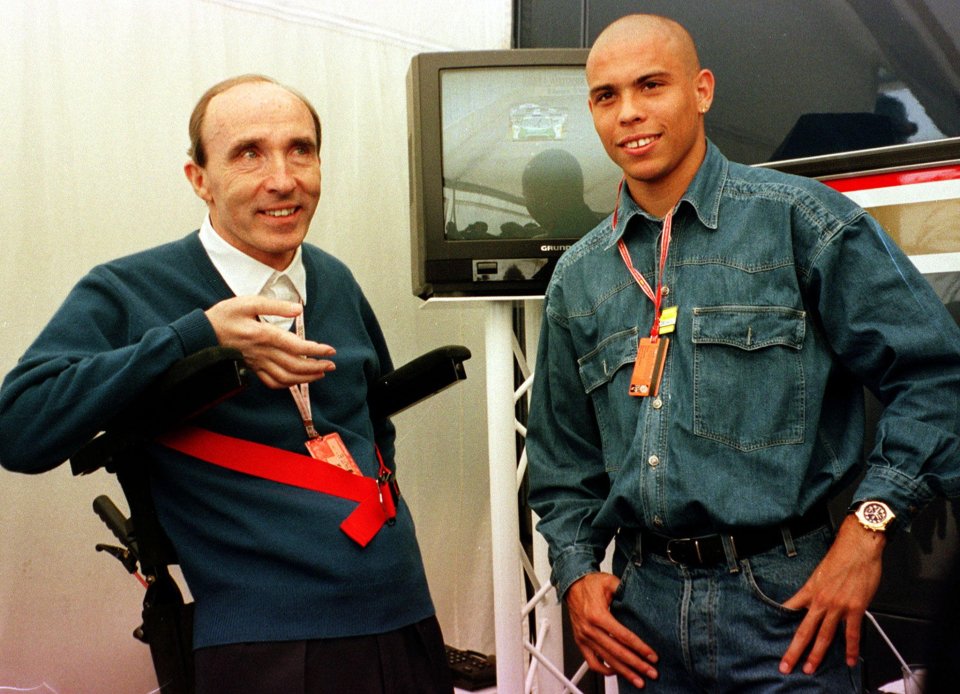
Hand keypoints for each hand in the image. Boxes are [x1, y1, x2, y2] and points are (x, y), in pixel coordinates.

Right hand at [205, 296, 335, 388]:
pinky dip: (288, 384)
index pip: (296, 346)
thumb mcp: (248, 302)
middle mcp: (262, 352)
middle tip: (332, 365)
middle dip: (316, 367)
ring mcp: (257, 363)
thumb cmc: (224, 315)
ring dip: (306, 378)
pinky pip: (272, 382)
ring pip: (286, 377)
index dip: (315, 350)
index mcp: (263, 334)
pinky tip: (298, 380)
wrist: (201, 334)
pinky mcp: (252, 368)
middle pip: (295, 365)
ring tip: (321, 374)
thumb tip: (298, 309)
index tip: (330, 350)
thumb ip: (275, 305)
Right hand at [565, 572, 658, 687]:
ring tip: (638, 679)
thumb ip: (624, 589)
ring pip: (606, 660)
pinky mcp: (581, 642)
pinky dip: (604, 670)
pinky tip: (616, 671)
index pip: (623, 636)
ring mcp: (584, 637)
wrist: (571, 585)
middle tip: (650, 672)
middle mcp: (590, 629)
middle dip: (636, 664)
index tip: (651, 656)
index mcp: (597, 615)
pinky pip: (592, 662)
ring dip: (624, 672)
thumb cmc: (589, 584)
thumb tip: (640, 596)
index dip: (639, 648)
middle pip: (617, 652)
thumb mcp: (609, 582)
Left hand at [779, 514, 885, 674]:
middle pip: (804, 630)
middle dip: (794, 650)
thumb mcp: (819, 573)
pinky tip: (849, 660)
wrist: (857, 547)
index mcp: (810, 591)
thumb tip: (808, 602)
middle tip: (786, 666)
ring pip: (825, 635)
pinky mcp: (855, 608)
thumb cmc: (840, 557)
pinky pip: (852, 633)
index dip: (781, 624)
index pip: (791, 611)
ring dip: (817, 654)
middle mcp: (821, 601)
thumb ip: (813, 590)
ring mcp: (837, 606)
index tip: (774, 635)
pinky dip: (851, 648)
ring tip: (810, 668)